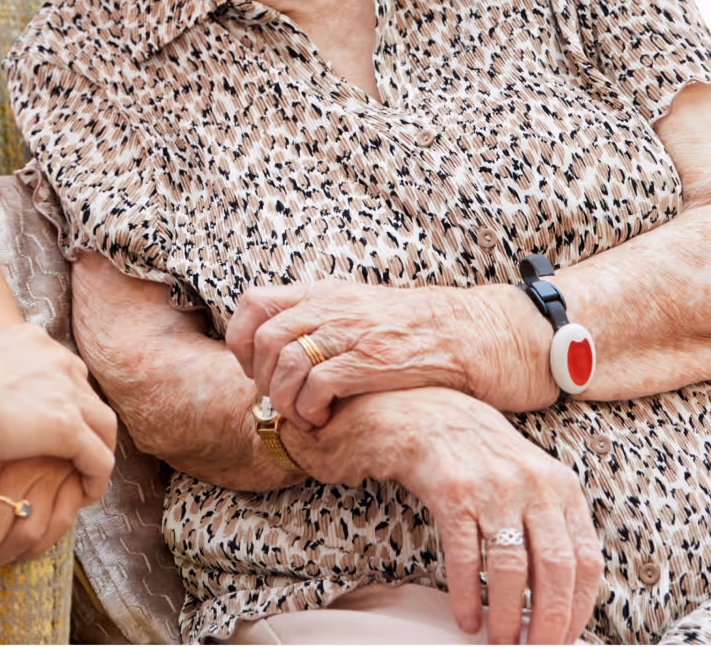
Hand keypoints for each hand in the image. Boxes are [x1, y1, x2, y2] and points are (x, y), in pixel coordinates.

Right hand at [0, 323, 117, 489]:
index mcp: (29, 340)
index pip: (62, 372)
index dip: (63, 402)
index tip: (52, 429)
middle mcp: (55, 358)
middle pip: (87, 395)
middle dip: (86, 426)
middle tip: (75, 457)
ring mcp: (65, 391)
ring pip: (103, 427)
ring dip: (98, 453)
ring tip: (84, 481)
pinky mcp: (67, 426)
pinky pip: (99, 459)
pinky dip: (96, 480)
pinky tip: (83, 497)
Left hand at [226, 279, 542, 429]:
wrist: (470, 333)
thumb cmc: (413, 331)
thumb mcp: (359, 309)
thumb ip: (321, 319)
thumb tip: (278, 347)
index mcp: (324, 292)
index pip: (253, 303)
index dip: (239, 339)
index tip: (251, 368)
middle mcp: (331, 306)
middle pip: (262, 337)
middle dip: (258, 377)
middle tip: (276, 400)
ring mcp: (351, 332)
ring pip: (284, 362)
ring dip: (283, 398)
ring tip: (300, 414)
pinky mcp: (371, 361)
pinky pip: (317, 384)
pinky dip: (309, 407)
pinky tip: (324, 418)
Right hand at [291, 389, 599, 645]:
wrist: (424, 413)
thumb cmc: (481, 456)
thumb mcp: (531, 479)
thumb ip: (552, 525)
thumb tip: (565, 596)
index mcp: (561, 486)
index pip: (586, 561)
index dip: (579, 608)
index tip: (566, 639)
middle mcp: (532, 485)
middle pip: (554, 570)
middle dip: (548, 623)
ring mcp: (492, 487)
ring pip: (511, 570)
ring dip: (508, 617)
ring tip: (499, 643)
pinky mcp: (452, 492)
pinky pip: (465, 557)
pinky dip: (468, 596)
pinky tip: (466, 618)